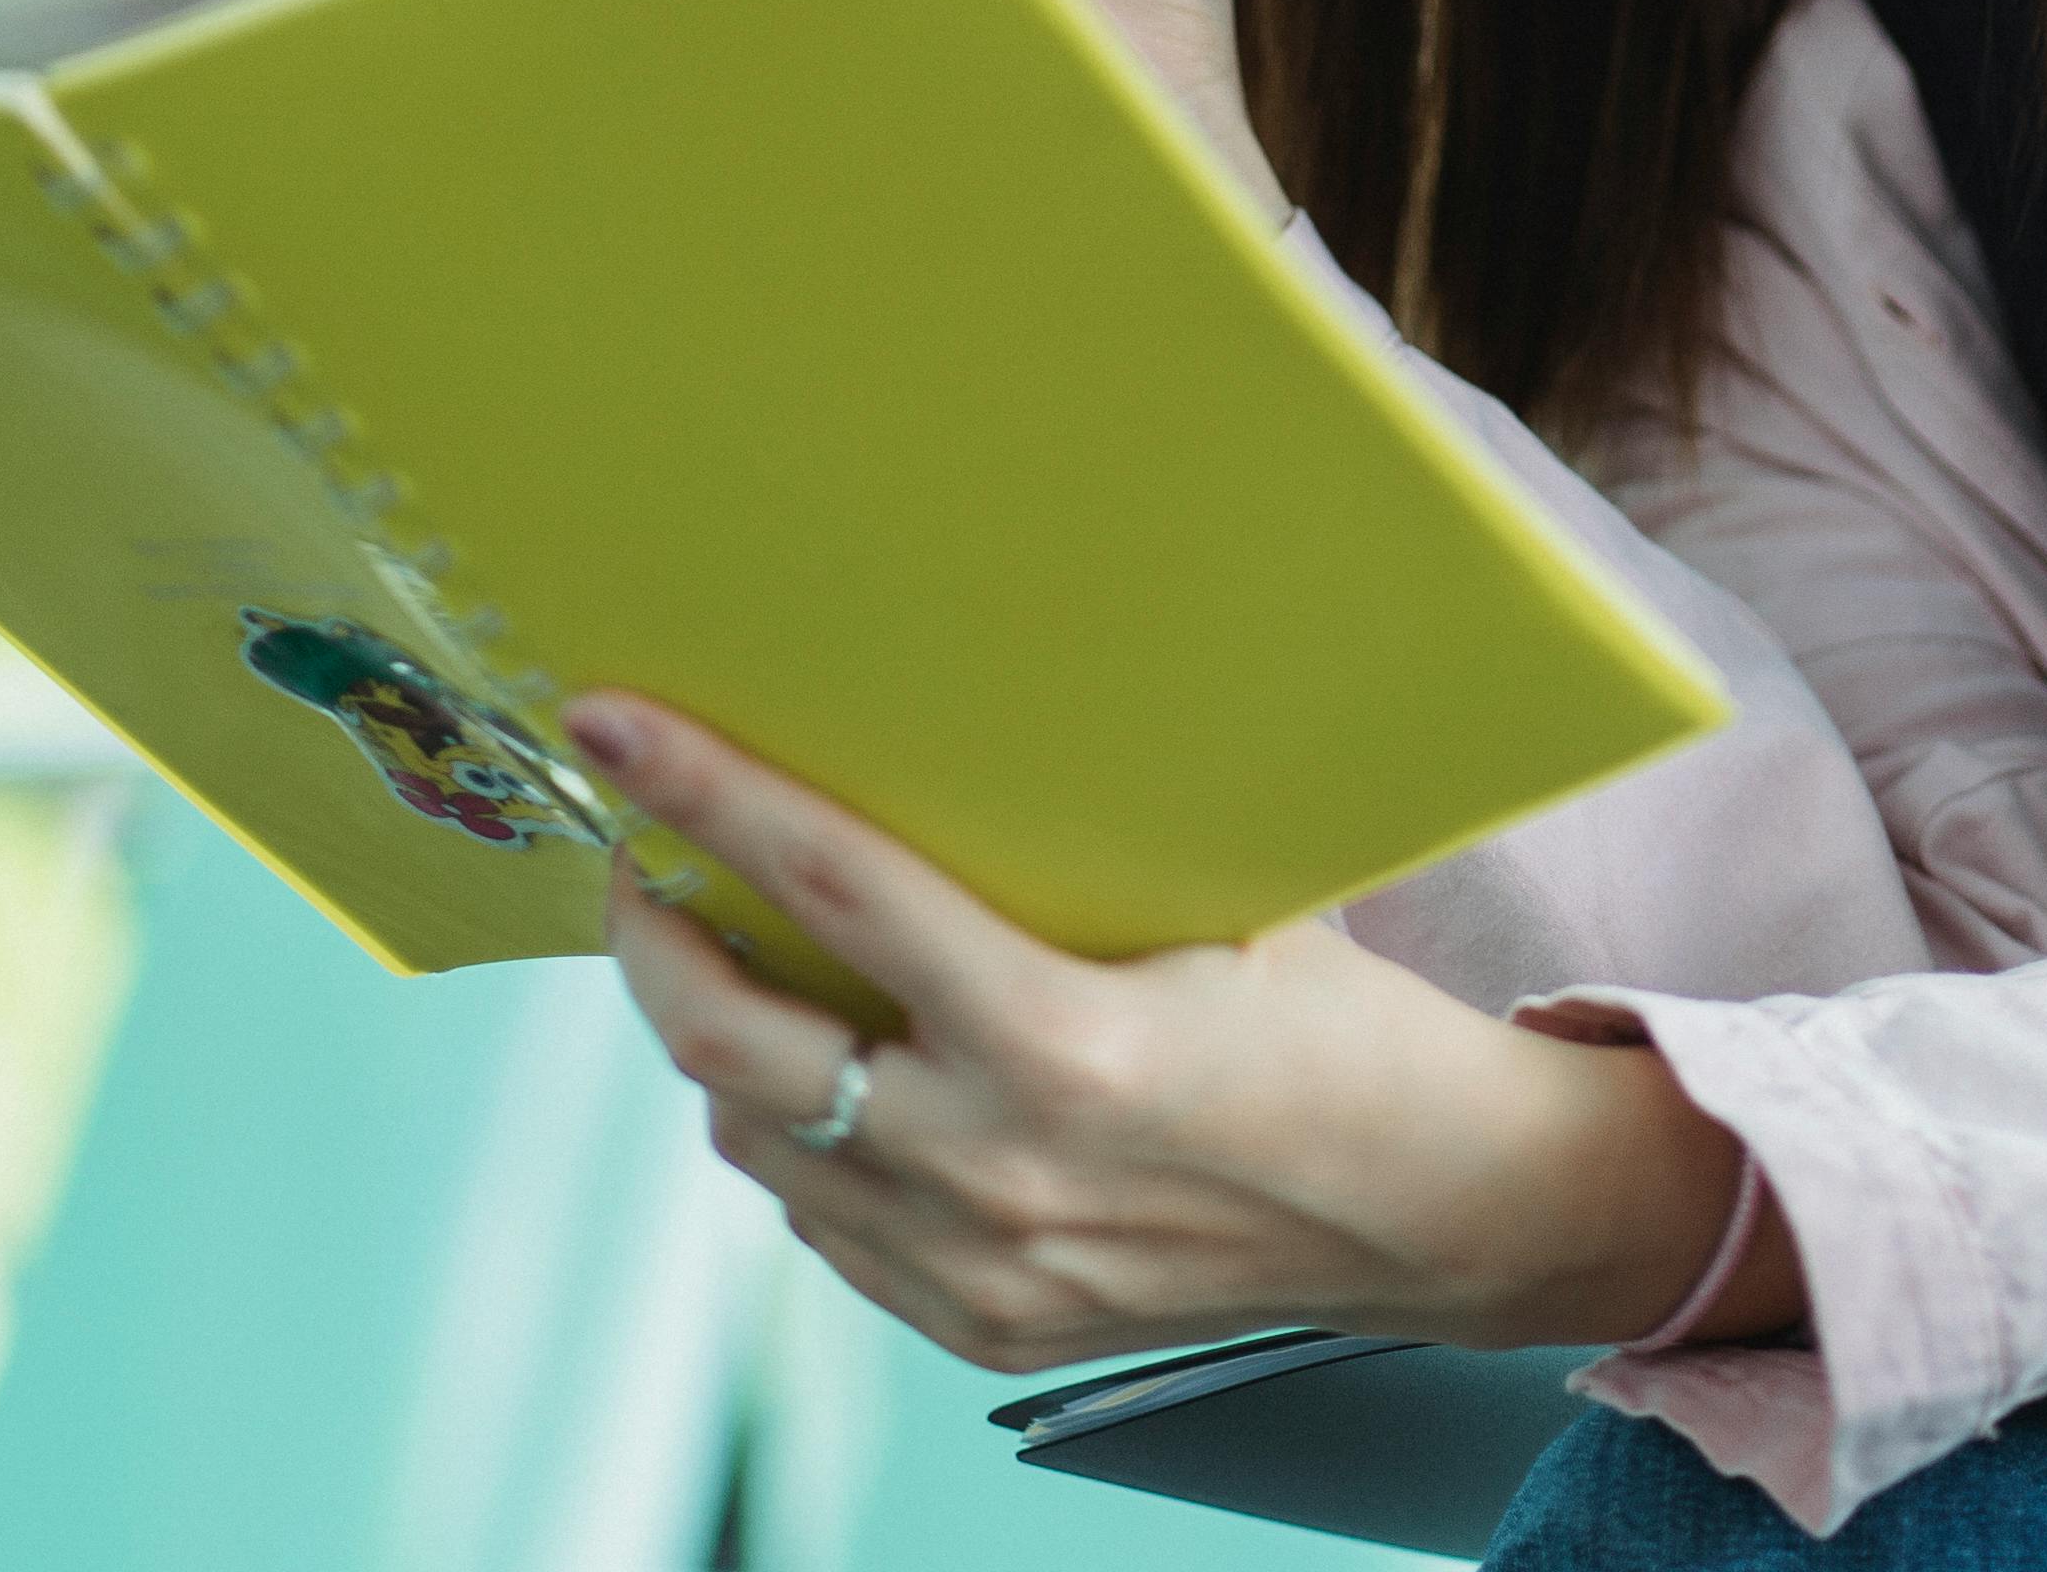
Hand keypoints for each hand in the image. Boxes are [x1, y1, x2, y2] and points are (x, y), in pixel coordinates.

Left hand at [572, 691, 1801, 1372]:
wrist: (1433, 1208)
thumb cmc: (1334, 1026)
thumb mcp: (1211, 900)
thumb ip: (1057, 851)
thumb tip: (914, 722)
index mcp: (1065, 1042)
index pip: (827, 887)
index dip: (701, 793)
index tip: (613, 726)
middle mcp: (1000, 1168)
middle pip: (734, 1042)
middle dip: (651, 940)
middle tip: (636, 865)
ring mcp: (981, 1266)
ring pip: (755, 1139)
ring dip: (717, 1044)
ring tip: (725, 963)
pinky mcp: (981, 1325)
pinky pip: (820, 1223)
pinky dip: (795, 1139)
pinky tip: (823, 1076)